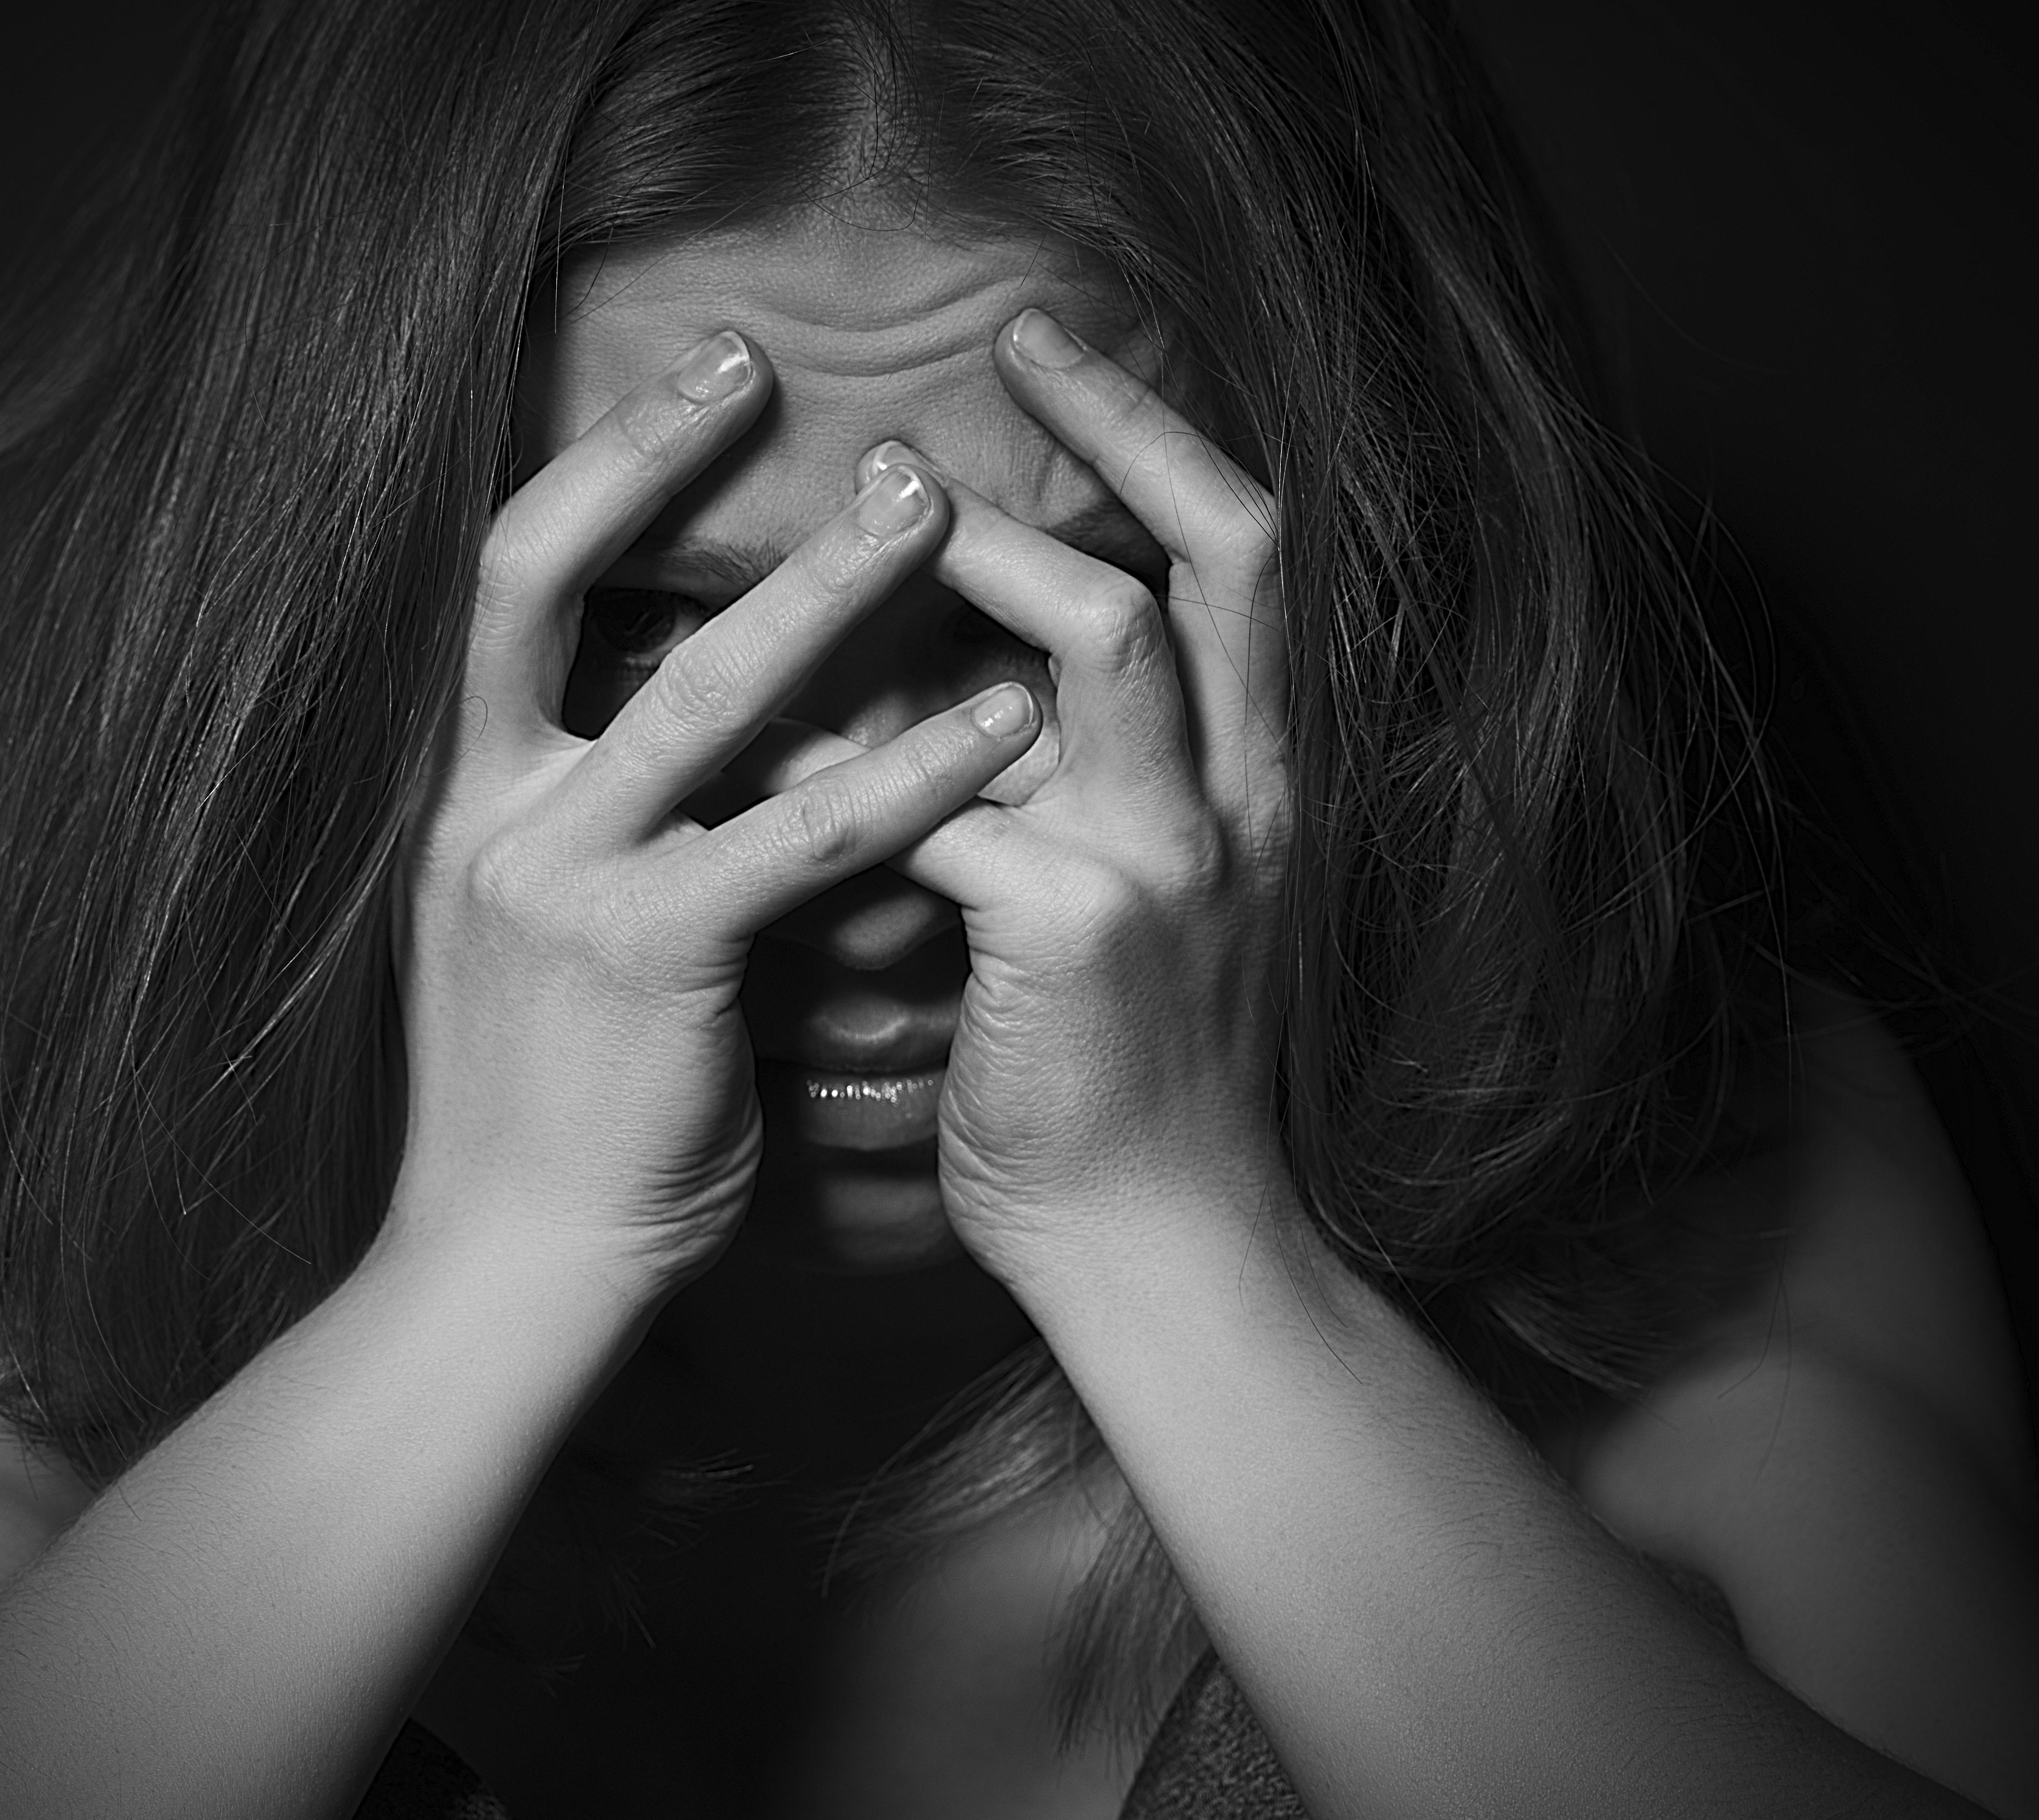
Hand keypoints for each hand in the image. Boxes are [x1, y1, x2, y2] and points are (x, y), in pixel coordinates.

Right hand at [388, 330, 1043, 1303]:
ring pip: (698, 697)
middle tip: (793, 375)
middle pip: (560, 587)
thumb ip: (607, 818)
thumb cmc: (552, 1102)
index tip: (705, 375)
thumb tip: (708, 718)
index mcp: (468, 793)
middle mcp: (496, 812)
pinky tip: (997, 724)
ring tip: (937, 511)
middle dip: (674, 468)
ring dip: (824, 593)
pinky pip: (797, 838)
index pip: (508, 581)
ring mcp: (561, 880)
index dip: (601, 465)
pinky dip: (906, 773)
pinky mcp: (647, 962)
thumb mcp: (544, 929)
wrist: (509, 1262)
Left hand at [876, 309, 1292, 1300]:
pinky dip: (856, 776)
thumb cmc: (1127, 1074)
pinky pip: (948, 799)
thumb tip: (968, 688)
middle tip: (994, 360)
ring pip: (1100, 639)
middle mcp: (1243, 798)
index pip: (1251, 557)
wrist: (1158, 1243)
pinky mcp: (1075, 929)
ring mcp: (1170, 857)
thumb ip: (1090, 788)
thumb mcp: (1152, 903)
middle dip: (1112, 433)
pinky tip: (777, 775)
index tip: (1055, 356)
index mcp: (1261, 782)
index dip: (1165, 439)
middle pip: (1213, 555)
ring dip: (984, 569)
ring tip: (868, 533)